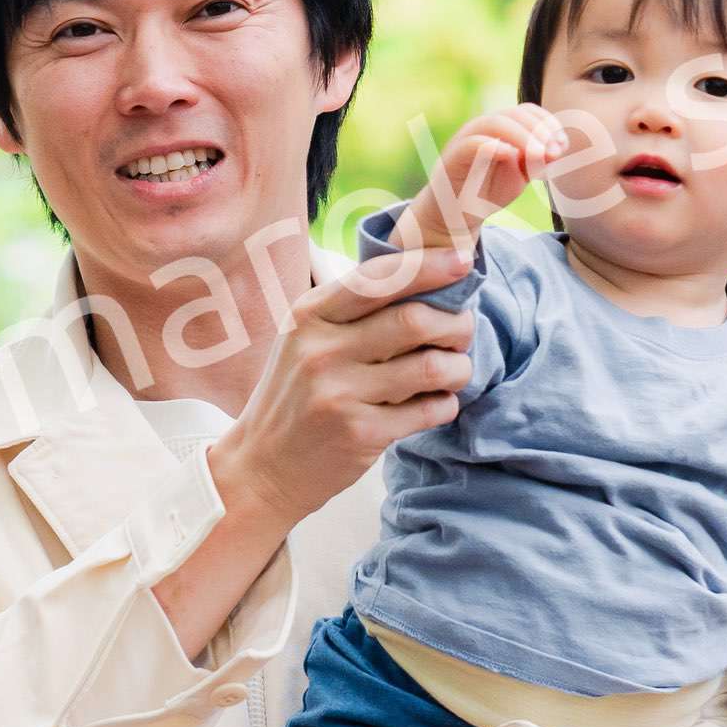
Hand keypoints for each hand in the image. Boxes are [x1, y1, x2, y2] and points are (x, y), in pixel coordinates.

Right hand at [203, 256, 477, 532]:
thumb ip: (352, 310)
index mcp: (309, 316)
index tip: (463, 262)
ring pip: (431, 366)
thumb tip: (425, 277)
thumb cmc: (296, 394)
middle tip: (463, 331)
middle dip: (455, 323)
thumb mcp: (305, 339)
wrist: (264, 465)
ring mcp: (339, 394)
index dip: (428, 267)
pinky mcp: (361, 434)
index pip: (377, 278)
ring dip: (458, 367)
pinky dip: (446, 404)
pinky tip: (438, 403)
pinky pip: (429, 410)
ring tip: (454, 371)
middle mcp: (321, 350)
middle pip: (415, 320)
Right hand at [396, 103, 570, 257]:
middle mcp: (483, 127)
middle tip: (554, 152)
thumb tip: (557, 148)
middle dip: (539, 130)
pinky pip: (473, 144)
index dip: (548, 123)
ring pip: (496, 123)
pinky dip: (494, 147)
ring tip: (539, 155)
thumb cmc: (488, 190)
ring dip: (522, 137)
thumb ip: (537, 160)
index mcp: (501, 127)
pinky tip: (511, 156)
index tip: (562, 145)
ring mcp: (467, 139)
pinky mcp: (454, 156)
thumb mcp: (520, 175)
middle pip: (515, 113)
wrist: (455, 213)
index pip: (527, 111)